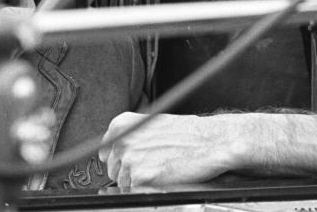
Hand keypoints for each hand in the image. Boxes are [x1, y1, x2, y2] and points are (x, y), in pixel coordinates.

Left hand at [98, 112, 238, 186]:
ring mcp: (130, 160)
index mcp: (122, 125)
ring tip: (161, 168)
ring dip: (139, 181)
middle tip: (153, 165)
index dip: (119, 160)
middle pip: (113, 170)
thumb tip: (116, 152)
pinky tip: (163, 176)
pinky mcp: (140, 178)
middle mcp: (121, 141)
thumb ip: (131, 136)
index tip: (130, 161)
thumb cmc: (188, 133)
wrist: (210, 141)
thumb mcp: (152, 124)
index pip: (106, 152)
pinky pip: (135, 191)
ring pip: (123, 183)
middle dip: (129, 172)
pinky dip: (148, 188)